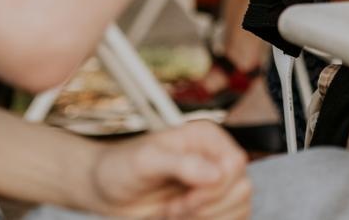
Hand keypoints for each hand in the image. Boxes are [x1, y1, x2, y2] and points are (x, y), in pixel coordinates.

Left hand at [82, 121, 250, 218]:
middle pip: (242, 188)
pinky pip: (234, 218)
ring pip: (241, 207)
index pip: (235, 164)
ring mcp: (217, 182)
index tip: (183, 201)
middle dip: (208, 208)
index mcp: (206, 137)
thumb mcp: (144, 161)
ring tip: (176, 215)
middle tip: (174, 210)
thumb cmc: (120, 168)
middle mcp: (216, 157)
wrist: (105, 190)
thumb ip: (180, 164)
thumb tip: (216, 173)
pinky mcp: (213, 204)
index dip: (213, 189)